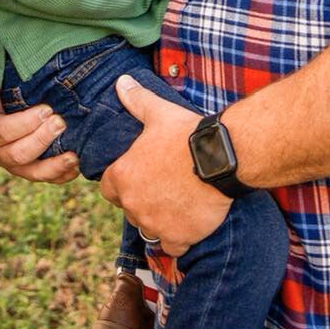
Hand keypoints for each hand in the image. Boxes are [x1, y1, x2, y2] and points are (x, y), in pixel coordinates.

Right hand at [0, 89, 78, 182]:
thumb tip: (9, 53)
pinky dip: (63, 175)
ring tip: (73, 155)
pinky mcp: (33, 171)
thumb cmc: (6, 87)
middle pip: (17, 154)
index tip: (47, 109)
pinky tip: (77, 166)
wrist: (9, 105)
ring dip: (54, 165)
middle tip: (61, 123)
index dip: (24, 123)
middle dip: (41, 140)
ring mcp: (16, 165)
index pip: (2, 132)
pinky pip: (48, 180)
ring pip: (33, 172)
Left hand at [100, 76, 229, 255]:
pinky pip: (172, 246)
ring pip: (150, 228)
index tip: (139, 178)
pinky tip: (189, 223)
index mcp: (122, 176)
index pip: (109, 189)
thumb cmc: (186, 134)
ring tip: (178, 203)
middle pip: (130, 209)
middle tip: (164, 187)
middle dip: (143, 201)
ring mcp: (155, 223)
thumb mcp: (158, 113)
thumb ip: (136, 100)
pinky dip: (179, 239)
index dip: (122, 184)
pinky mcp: (178, 237)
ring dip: (160, 220)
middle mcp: (133, 203)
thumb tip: (122, 82)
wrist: (220, 158)